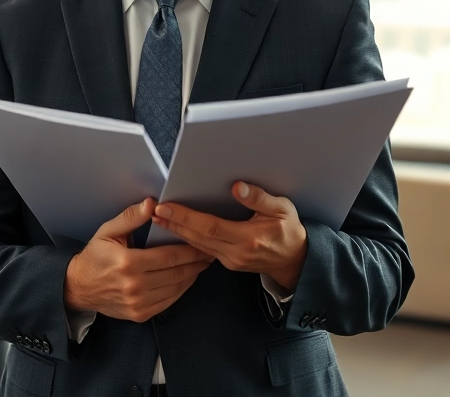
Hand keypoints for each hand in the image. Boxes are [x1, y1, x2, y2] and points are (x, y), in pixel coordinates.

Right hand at [64, 199, 214, 322]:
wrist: (78, 288)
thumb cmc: (95, 257)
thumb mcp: (108, 232)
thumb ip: (131, 217)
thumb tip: (151, 204)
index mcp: (128, 263)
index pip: (170, 256)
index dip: (190, 249)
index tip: (204, 242)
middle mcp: (135, 286)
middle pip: (177, 273)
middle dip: (197, 262)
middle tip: (210, 252)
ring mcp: (138, 303)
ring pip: (176, 288)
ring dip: (193, 275)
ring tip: (202, 263)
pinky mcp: (140, 314)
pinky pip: (169, 301)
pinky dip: (182, 289)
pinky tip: (187, 278)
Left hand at [153, 182, 308, 292]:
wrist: (295, 259)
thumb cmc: (289, 231)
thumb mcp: (283, 209)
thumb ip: (260, 198)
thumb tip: (237, 187)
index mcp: (248, 238)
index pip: (209, 227)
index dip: (185, 217)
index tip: (166, 207)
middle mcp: (235, 252)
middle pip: (197, 238)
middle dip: (173, 224)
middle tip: (153, 211)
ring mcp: (230, 260)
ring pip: (197, 246)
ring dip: (176, 232)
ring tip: (158, 219)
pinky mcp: (228, 263)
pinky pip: (202, 251)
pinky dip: (187, 240)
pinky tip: (176, 231)